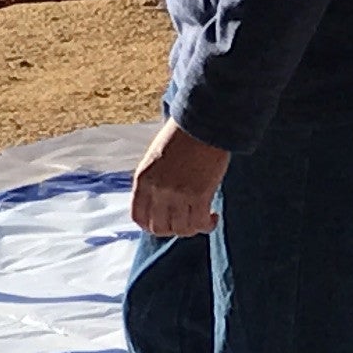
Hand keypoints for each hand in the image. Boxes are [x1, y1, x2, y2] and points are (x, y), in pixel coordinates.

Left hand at [130, 122, 229, 237]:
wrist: (203, 123)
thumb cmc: (182, 136)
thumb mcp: (155, 158)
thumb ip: (153, 181)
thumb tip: (160, 204)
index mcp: (143, 179)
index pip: (138, 217)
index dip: (151, 226)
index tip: (164, 223)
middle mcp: (157, 190)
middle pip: (159, 228)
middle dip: (173, 230)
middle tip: (185, 222)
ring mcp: (178, 194)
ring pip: (181, 229)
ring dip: (192, 229)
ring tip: (202, 219)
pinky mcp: (200, 195)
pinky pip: (201, 223)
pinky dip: (208, 225)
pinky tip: (214, 216)